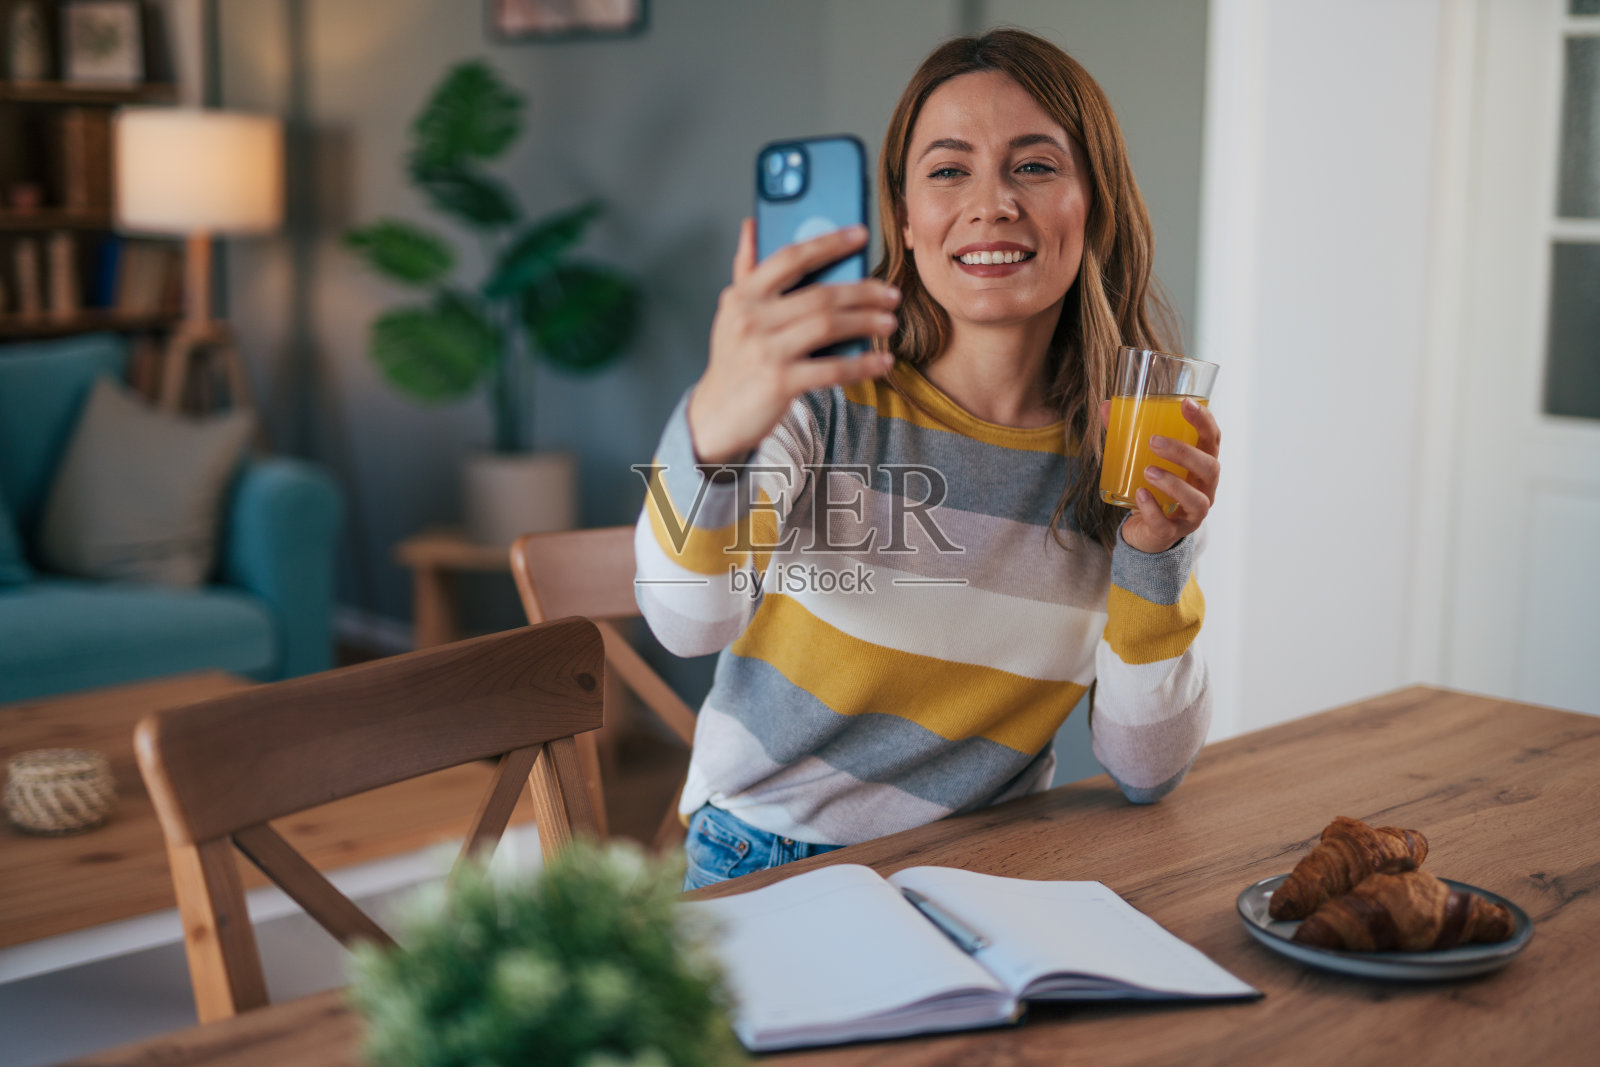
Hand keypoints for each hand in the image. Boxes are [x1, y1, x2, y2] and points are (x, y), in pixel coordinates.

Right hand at [688, 218, 899, 463]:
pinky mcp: (779, 383)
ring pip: (828, 326)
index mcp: (743, 296)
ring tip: (890, 322)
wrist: (715, 417)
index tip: (861, 235)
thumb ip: (745, 270)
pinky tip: (882, 361)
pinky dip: (862, 365)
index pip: (790, 258)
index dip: (829, 243)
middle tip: (890, 293)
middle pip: (819, 295)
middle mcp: (751, 319)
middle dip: (862, 292)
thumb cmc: (734, 361)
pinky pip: (831, 369)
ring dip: (866, 322)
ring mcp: (765, 351)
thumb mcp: (732, 313)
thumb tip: (751, 224)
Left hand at [1100, 397, 1220, 553]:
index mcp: (1201, 466)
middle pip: (1210, 468)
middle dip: (1184, 453)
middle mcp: (1204, 490)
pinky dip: (1153, 510)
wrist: (1146, 532)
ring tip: (1148, 470)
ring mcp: (1192, 515)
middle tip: (1154, 441)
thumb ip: (1127, 435)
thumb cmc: (1153, 488)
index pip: (1212, 440)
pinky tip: (1140, 495)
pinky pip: (1167, 525)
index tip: (1185, 403)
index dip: (1204, 421)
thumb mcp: (1143, 460)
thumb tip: (1106, 407)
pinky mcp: (1173, 534)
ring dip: (1173, 483)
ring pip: (1196, 500)